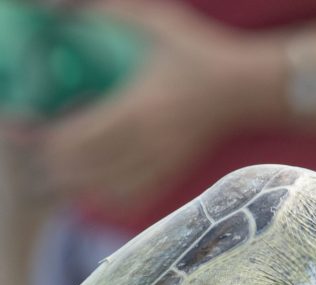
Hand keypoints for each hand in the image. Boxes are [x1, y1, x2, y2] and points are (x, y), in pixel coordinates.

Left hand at [19, 0, 282, 211]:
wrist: (248, 91)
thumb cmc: (202, 53)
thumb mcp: (157, 22)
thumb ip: (109, 12)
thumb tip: (57, 8)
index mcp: (139, 108)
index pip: (79, 136)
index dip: (45, 137)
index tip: (27, 126)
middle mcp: (149, 143)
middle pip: (87, 169)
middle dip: (53, 163)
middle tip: (35, 147)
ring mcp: (163, 162)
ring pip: (107, 189)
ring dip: (77, 183)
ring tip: (58, 169)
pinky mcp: (174, 173)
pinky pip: (134, 196)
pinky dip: (108, 196)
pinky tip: (95, 184)